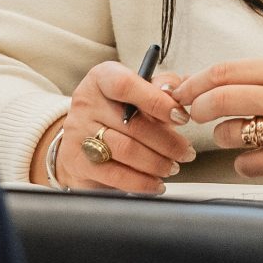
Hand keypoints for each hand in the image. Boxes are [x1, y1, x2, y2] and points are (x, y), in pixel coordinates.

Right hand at [44, 59, 197, 192]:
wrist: (83, 138)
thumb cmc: (120, 111)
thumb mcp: (140, 91)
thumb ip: (163, 87)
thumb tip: (182, 92)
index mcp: (102, 78)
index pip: (126, 86)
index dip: (157, 102)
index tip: (181, 118)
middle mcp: (86, 102)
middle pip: (132, 124)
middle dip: (167, 142)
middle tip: (186, 152)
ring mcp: (78, 132)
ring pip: (125, 150)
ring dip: (156, 163)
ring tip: (173, 167)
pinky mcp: (77, 161)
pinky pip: (115, 174)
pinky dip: (141, 182)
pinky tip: (156, 184)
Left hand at [173, 57, 262, 182]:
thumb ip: (258, 79)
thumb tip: (207, 84)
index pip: (225, 71)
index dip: (195, 82)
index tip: (182, 90)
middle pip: (218, 99)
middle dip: (197, 108)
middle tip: (195, 113)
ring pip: (227, 133)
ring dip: (225, 136)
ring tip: (245, 134)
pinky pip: (243, 164)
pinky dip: (245, 163)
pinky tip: (261, 157)